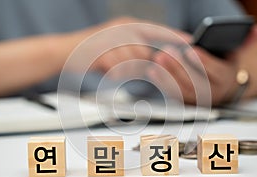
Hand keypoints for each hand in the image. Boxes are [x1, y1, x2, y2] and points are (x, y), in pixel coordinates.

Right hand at [76, 17, 190, 78]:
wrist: (65, 51)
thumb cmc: (93, 50)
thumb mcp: (116, 44)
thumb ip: (135, 49)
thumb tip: (155, 59)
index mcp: (127, 24)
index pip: (157, 30)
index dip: (174, 36)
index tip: (191, 42)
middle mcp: (122, 28)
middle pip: (146, 51)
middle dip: (142, 63)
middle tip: (127, 65)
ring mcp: (112, 39)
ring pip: (133, 60)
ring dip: (127, 68)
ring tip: (111, 64)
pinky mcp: (103, 51)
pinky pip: (119, 68)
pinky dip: (115, 71)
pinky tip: (105, 67)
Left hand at [149, 46, 238, 104]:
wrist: (220, 86)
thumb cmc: (223, 66)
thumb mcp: (235, 54)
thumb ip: (245, 42)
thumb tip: (256, 30)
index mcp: (226, 78)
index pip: (215, 71)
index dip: (203, 61)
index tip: (190, 50)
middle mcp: (214, 93)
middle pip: (196, 81)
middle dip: (180, 66)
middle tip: (166, 52)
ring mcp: (199, 100)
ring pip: (182, 89)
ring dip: (168, 75)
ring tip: (157, 59)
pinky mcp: (186, 102)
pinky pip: (173, 95)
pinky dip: (162, 83)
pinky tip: (153, 71)